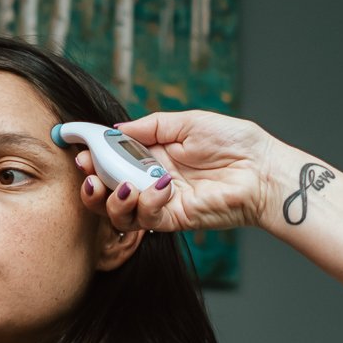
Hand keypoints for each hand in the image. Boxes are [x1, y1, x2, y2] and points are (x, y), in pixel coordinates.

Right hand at [75, 109, 282, 235]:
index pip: (113, 157)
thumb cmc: (235, 143)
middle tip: (89, 170)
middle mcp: (151, 179)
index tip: (78, 144)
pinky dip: (146, 203)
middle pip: (108, 187)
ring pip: (119, 211)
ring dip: (114, 198)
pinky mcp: (173, 220)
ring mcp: (161, 202)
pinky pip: (146, 219)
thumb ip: (150, 127)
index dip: (94, 153)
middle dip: (94, 179)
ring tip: (125, 184)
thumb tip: (116, 130)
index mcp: (153, 154)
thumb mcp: (188, 122)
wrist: (264, 170)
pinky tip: (161, 187)